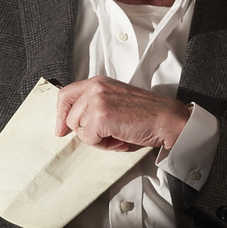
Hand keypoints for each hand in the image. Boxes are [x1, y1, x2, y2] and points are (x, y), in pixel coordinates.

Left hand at [54, 76, 189, 150]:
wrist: (166, 119)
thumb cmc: (146, 114)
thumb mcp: (115, 101)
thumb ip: (94, 105)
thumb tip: (71, 125)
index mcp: (99, 82)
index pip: (66, 95)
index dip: (61, 114)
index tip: (60, 129)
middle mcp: (95, 88)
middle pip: (70, 118)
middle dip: (87, 132)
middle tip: (109, 134)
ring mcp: (97, 101)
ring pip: (79, 130)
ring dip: (98, 139)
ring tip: (118, 134)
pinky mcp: (100, 117)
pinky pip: (89, 140)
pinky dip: (104, 145)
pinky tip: (120, 138)